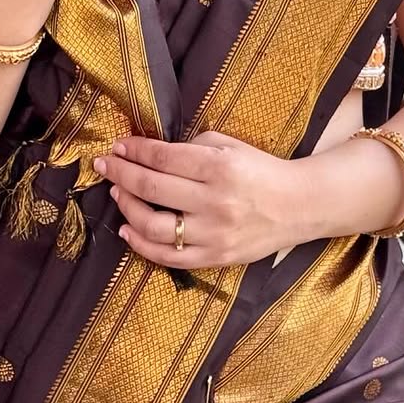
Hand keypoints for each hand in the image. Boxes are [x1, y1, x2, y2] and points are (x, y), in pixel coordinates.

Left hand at [93, 131, 308, 268]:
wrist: (299, 205)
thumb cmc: (261, 170)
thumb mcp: (230, 146)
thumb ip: (192, 146)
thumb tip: (152, 153)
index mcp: (219, 167)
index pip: (162, 158)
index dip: (134, 151)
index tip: (118, 146)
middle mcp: (214, 201)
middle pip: (151, 188)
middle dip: (121, 173)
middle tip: (104, 165)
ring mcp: (214, 233)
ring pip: (153, 226)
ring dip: (127, 207)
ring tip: (118, 193)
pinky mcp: (215, 257)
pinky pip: (168, 256)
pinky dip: (141, 244)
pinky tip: (128, 230)